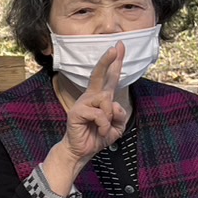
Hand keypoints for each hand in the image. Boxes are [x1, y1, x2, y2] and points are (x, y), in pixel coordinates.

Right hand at [60, 43, 128, 165]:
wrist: (82, 151)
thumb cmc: (97, 136)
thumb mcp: (117, 126)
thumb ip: (120, 114)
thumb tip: (113, 105)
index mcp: (100, 98)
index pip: (109, 78)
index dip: (114, 63)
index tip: (119, 47)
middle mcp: (91, 97)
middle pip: (99, 75)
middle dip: (108, 61)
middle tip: (115, 47)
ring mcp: (83, 103)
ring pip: (106, 100)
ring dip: (110, 117)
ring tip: (104, 128)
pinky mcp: (77, 112)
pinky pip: (100, 114)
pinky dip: (104, 125)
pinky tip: (99, 131)